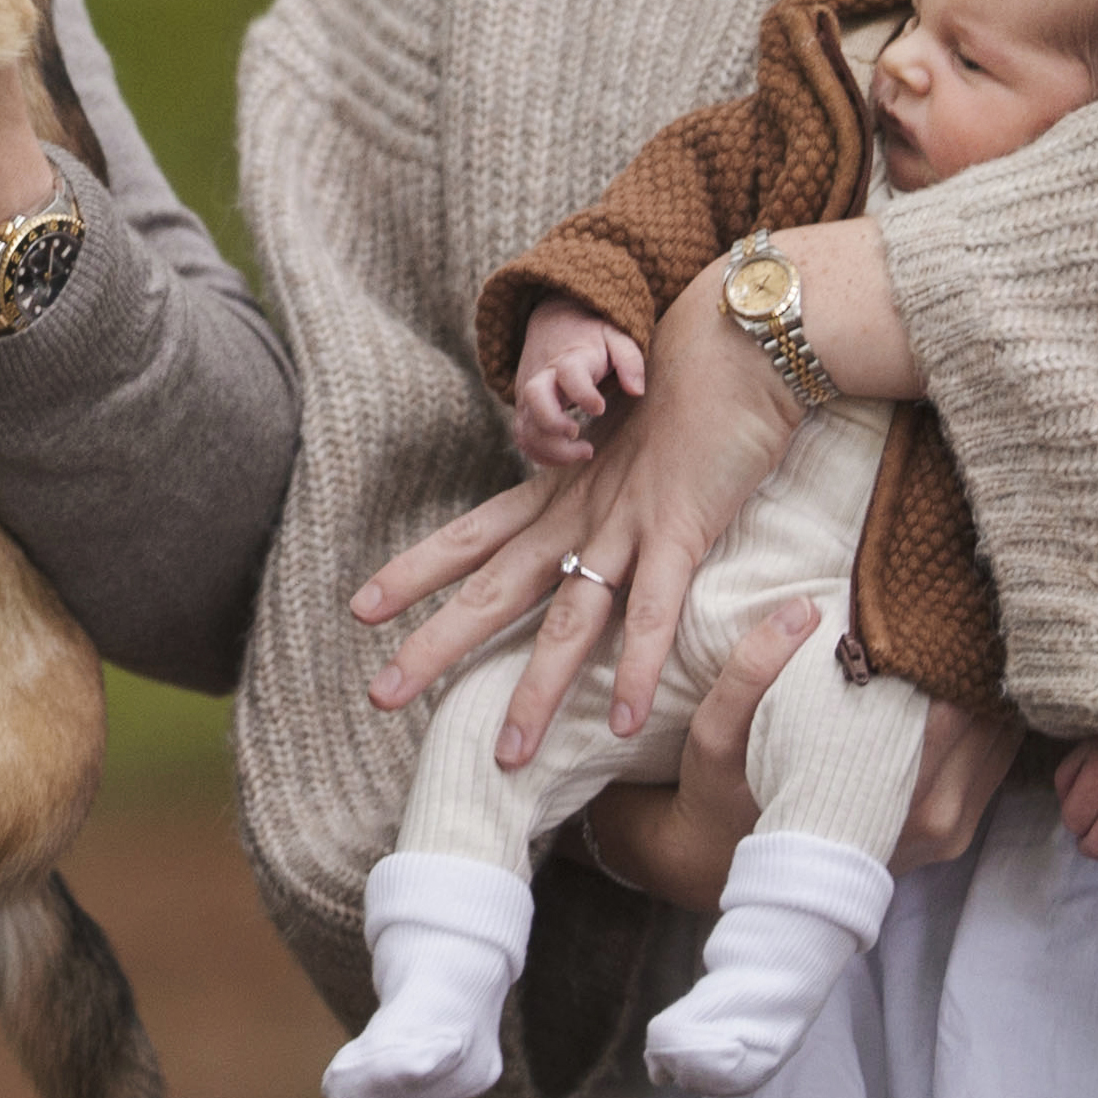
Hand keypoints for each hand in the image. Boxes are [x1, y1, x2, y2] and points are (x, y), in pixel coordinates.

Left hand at [355, 262, 801, 757]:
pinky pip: (652, 610)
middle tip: (378, 695)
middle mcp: (579, 509)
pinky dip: (636, 667)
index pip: (473, 536)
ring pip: (568, 618)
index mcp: (561, 488)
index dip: (416, 572)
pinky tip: (617, 722)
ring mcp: (627, 522)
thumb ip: (601, 488)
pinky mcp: (682, 529)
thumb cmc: (687, 389)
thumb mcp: (626, 444)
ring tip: (507, 754)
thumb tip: (588, 525)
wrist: (736, 343)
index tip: (361, 608)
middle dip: (435, 644)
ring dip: (536, 689)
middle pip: (495, 587)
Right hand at [509, 301, 647, 467]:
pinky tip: (568, 455)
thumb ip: (629, 359)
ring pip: (526, 425)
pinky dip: (540, 453)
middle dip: (553, 423)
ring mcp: (529, 394)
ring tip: (586, 451)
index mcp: (570, 357)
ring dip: (550, 448)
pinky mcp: (525, 408)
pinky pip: (523, 436)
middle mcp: (544, 375)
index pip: (569, 373)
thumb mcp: (615, 335)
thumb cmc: (590, 334)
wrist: (552, 320)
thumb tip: (637, 391)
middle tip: (577, 432)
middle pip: (534, 398)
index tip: (600, 408)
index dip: (583, 393)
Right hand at [578, 607, 1015, 911]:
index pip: (953, 708)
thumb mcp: (714, 734)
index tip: (936, 596)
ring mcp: (949, 831)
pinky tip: (959, 679)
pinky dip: (984, 720)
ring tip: (958, 631)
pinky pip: (991, 765)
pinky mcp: (953, 833)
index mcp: (882, 795)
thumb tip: (804, 607)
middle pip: (989, 720)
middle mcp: (931, 819)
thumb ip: (751, 670)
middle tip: (955, 601)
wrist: (734, 873)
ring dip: (983, 687)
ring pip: (998, 741)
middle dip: (974, 659)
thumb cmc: (722, 797)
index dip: (950, 646)